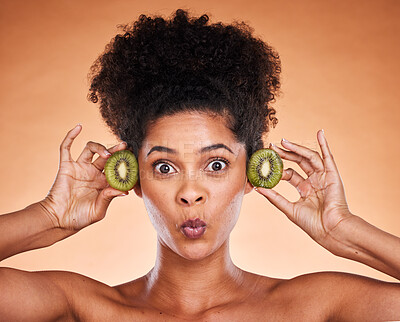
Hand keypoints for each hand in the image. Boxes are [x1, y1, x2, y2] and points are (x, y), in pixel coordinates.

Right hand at [40, 125, 130, 230]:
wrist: (59, 220)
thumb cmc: (80, 218)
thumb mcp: (98, 210)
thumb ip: (109, 198)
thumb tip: (124, 191)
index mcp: (103, 183)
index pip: (116, 168)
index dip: (124, 163)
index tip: (134, 159)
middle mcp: (93, 173)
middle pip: (107, 156)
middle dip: (117, 151)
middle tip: (125, 146)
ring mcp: (80, 168)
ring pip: (91, 149)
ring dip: (100, 147)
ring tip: (107, 154)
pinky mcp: (66, 166)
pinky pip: (66, 148)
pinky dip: (71, 136)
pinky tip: (79, 127)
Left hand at [255, 130, 353, 251]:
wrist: (330, 230)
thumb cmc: (312, 224)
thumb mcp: (289, 209)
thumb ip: (274, 197)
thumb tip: (258, 188)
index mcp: (305, 190)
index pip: (289, 173)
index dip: (278, 167)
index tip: (266, 162)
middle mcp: (314, 181)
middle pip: (298, 162)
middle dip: (285, 154)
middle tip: (272, 146)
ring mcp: (324, 177)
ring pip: (309, 158)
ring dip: (297, 148)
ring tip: (284, 141)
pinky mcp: (333, 175)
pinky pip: (328, 157)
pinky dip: (325, 144)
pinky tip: (320, 133)